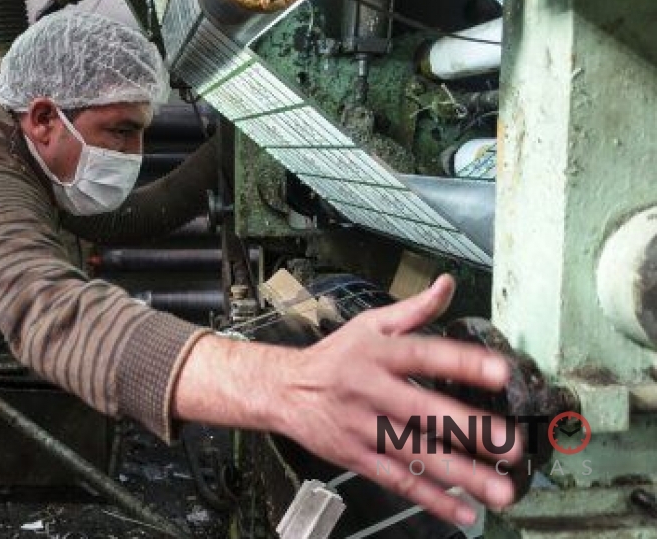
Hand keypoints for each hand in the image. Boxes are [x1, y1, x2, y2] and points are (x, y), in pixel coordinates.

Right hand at [269, 274, 519, 525]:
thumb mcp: (370, 325)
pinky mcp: (356, 457)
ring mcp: (363, 427)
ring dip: (461, 474)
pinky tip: (462, 509)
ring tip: (498, 490)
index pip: (424, 355)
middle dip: (471, 431)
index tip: (500, 372)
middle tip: (511, 446)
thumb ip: (414, 310)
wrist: (284, 390)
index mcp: (378, 353)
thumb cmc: (334, 357)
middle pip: (425, 412)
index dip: (462, 363)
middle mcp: (371, 390)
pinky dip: (431, 498)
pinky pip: (397, 480)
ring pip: (415, 453)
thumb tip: (447, 286)